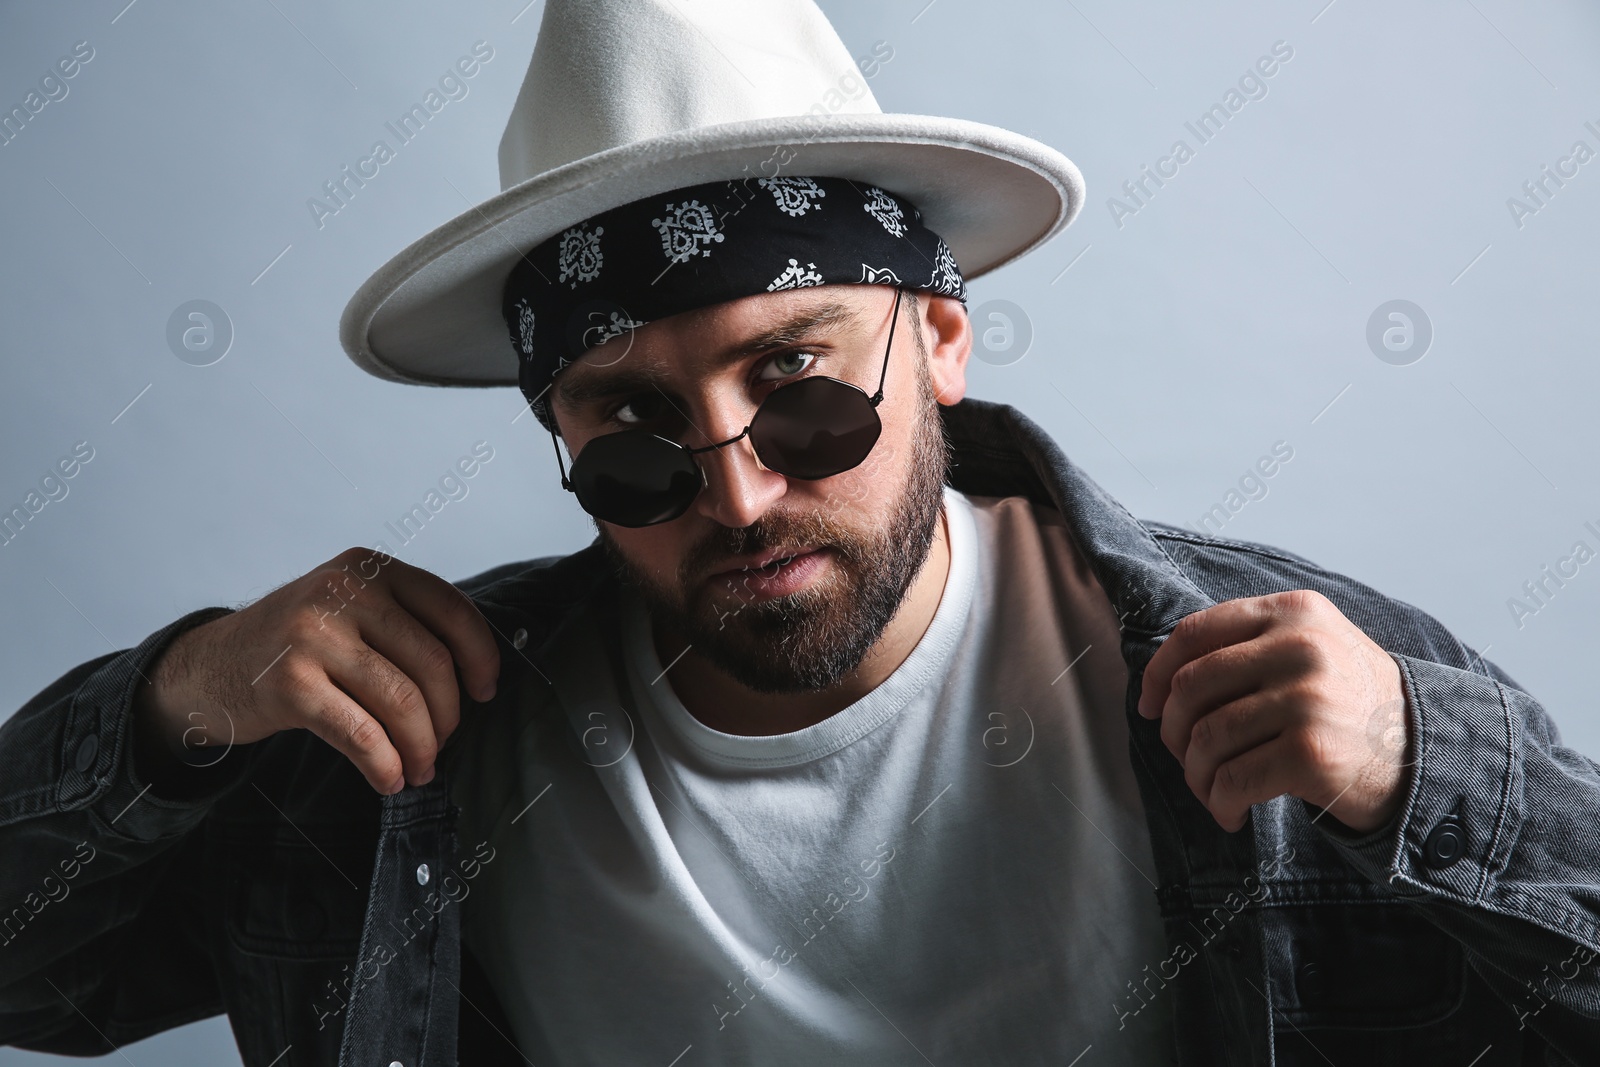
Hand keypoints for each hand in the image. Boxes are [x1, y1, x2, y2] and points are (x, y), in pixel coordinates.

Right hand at [133, 547, 500, 794]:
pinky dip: (385, 764)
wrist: (209, 666)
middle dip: (448, 716)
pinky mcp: (291, 683)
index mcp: (370, 567)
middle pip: (433, 663)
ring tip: (419, 768)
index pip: (451, 610)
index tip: (486, 691)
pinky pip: (362, 734)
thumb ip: (404, 623)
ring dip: (421, 747)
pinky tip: (390, 779)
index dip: (481, 656)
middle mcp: (345, 591)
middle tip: (442, 744)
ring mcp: (315, 635)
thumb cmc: (295, 645)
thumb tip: (476, 675)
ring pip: (402, 701)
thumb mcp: (349, 607)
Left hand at [1137, 589, 1411, 834]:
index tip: (1147, 706)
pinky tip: (1231, 813)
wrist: (1427, 756)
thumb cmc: (1352, 706)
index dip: (1157, 672)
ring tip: (1211, 791)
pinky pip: (1231, 780)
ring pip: (1205, 738)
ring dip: (1196, 775)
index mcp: (1294, 613)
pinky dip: (1219, 803)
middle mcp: (1301, 647)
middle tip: (1185, 757)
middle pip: (1191, 688)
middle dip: (1172, 731)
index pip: (1196, 633)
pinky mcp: (1311, 752)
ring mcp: (1307, 699)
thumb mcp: (1312, 648)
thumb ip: (1249, 647)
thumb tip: (1160, 681)